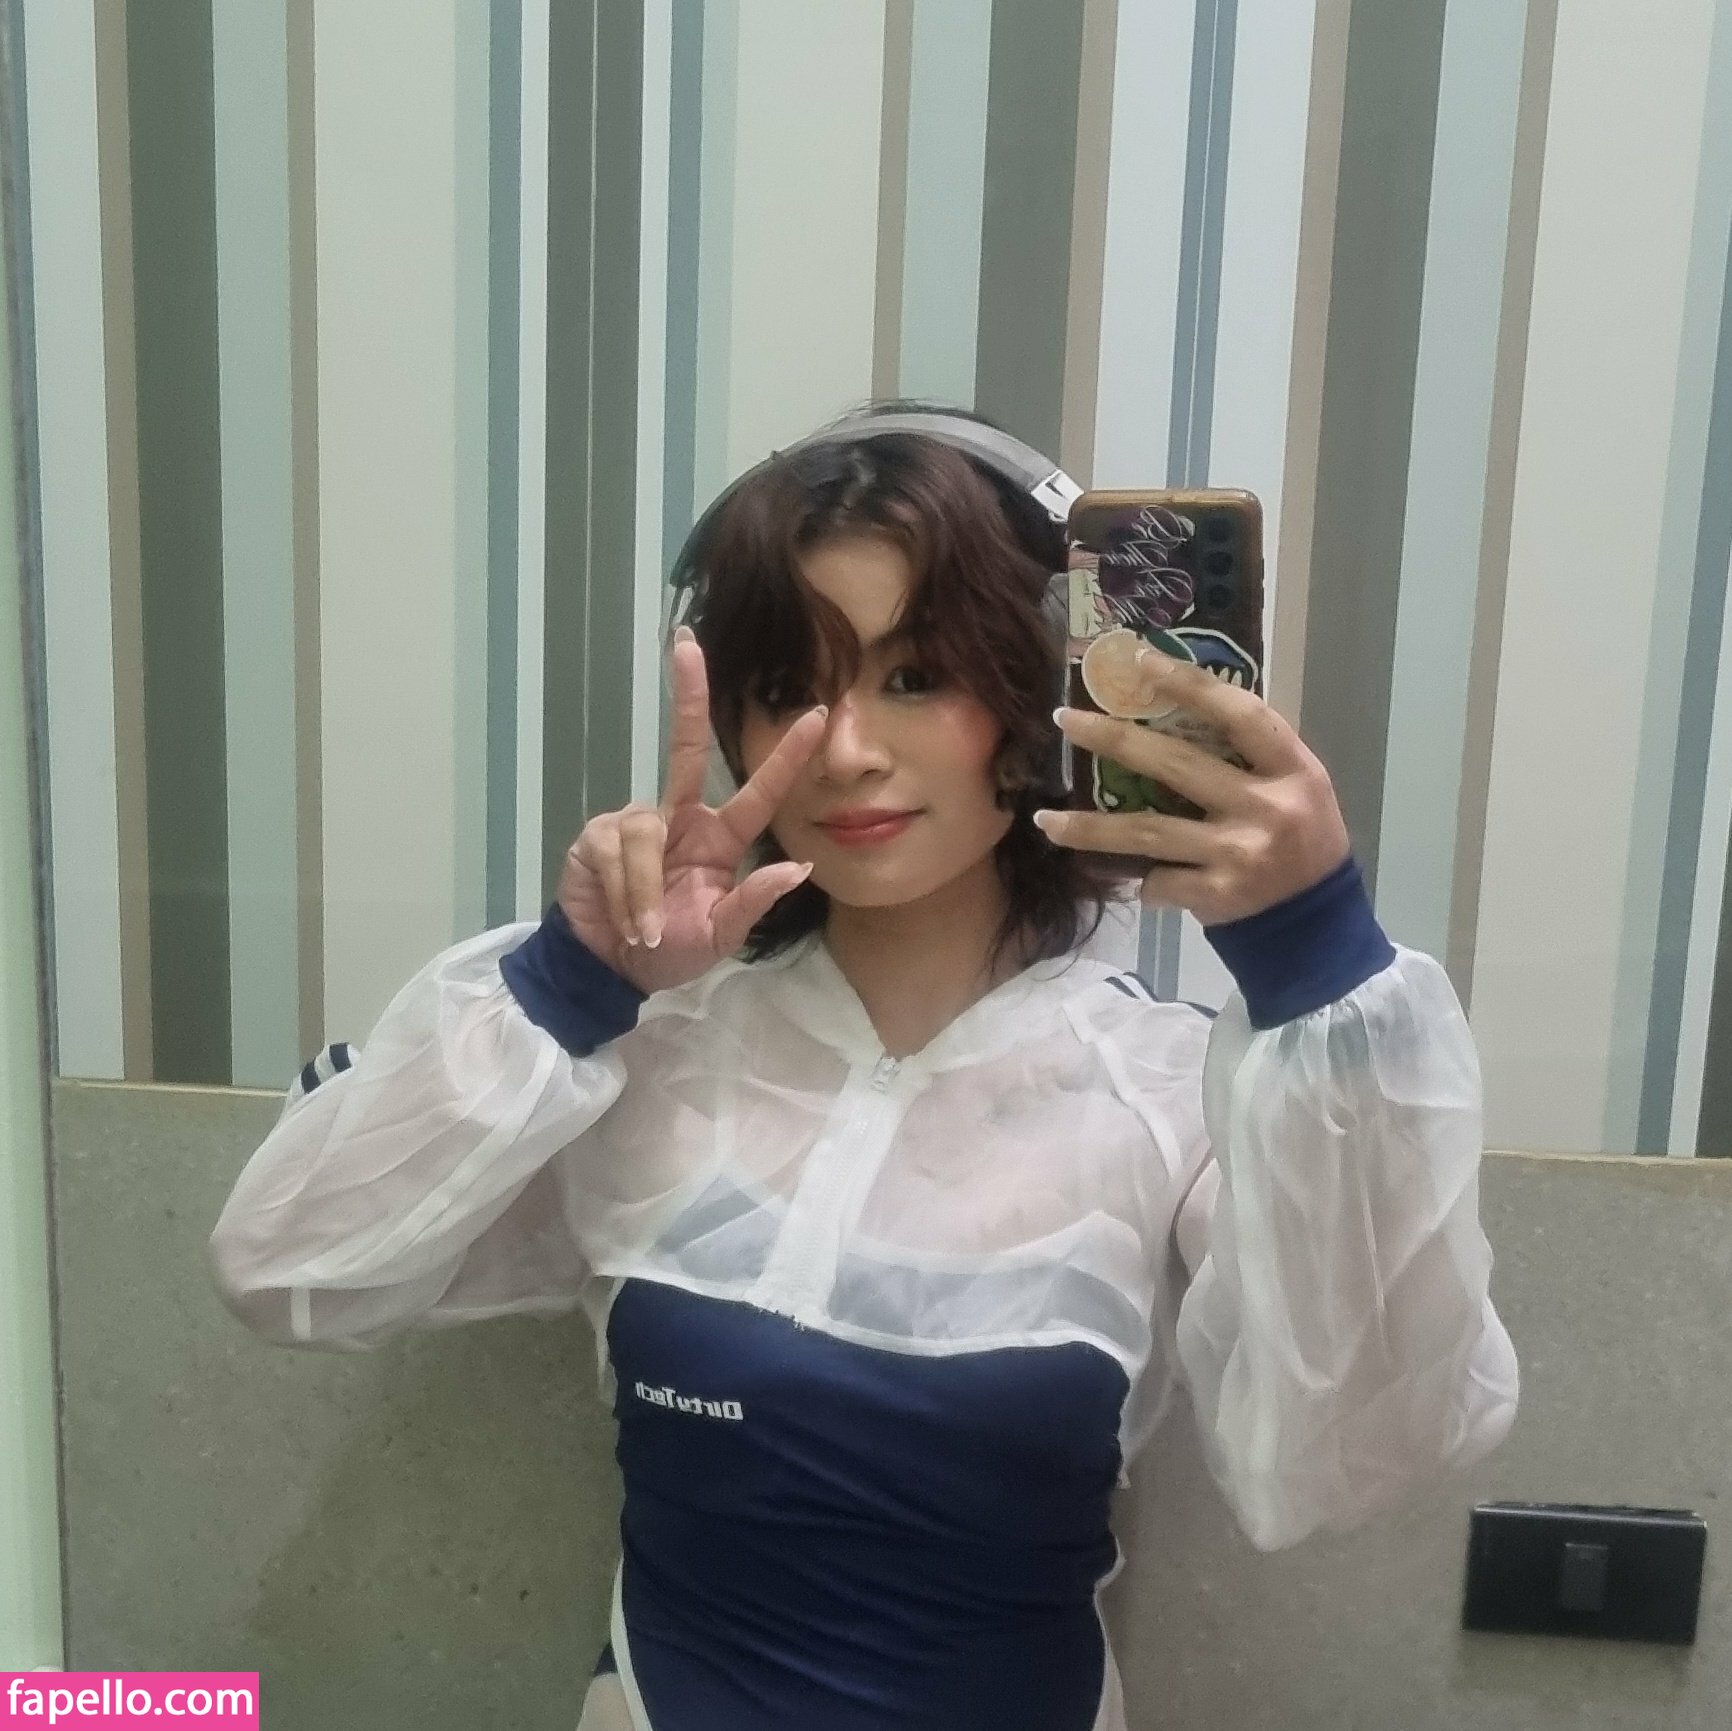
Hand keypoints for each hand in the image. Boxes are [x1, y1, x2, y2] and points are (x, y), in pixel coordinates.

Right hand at [555, 625, 827, 993]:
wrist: (612, 969)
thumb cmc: (672, 951)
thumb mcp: (721, 934)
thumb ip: (755, 901)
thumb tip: (800, 867)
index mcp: (718, 840)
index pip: (758, 794)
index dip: (786, 757)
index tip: (816, 714)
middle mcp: (678, 820)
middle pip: (685, 747)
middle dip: (686, 694)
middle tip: (686, 643)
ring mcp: (635, 823)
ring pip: (645, 834)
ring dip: (646, 893)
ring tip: (647, 930)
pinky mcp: (598, 836)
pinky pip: (617, 853)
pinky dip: (626, 895)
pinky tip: (626, 919)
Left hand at [1033, 646, 1350, 925]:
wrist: (1315, 924)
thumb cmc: (1301, 840)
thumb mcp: (1295, 787)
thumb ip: (1247, 756)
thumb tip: (1170, 711)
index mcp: (1291, 769)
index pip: (1238, 714)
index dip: (1190, 684)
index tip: (1140, 661)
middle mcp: (1265, 807)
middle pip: (1175, 765)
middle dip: (1112, 740)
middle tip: (1064, 720)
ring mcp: (1238, 854)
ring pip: (1147, 832)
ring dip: (1089, 828)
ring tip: (1044, 820)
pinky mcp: (1216, 895)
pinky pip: (1157, 880)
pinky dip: (1134, 878)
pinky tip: (1112, 875)